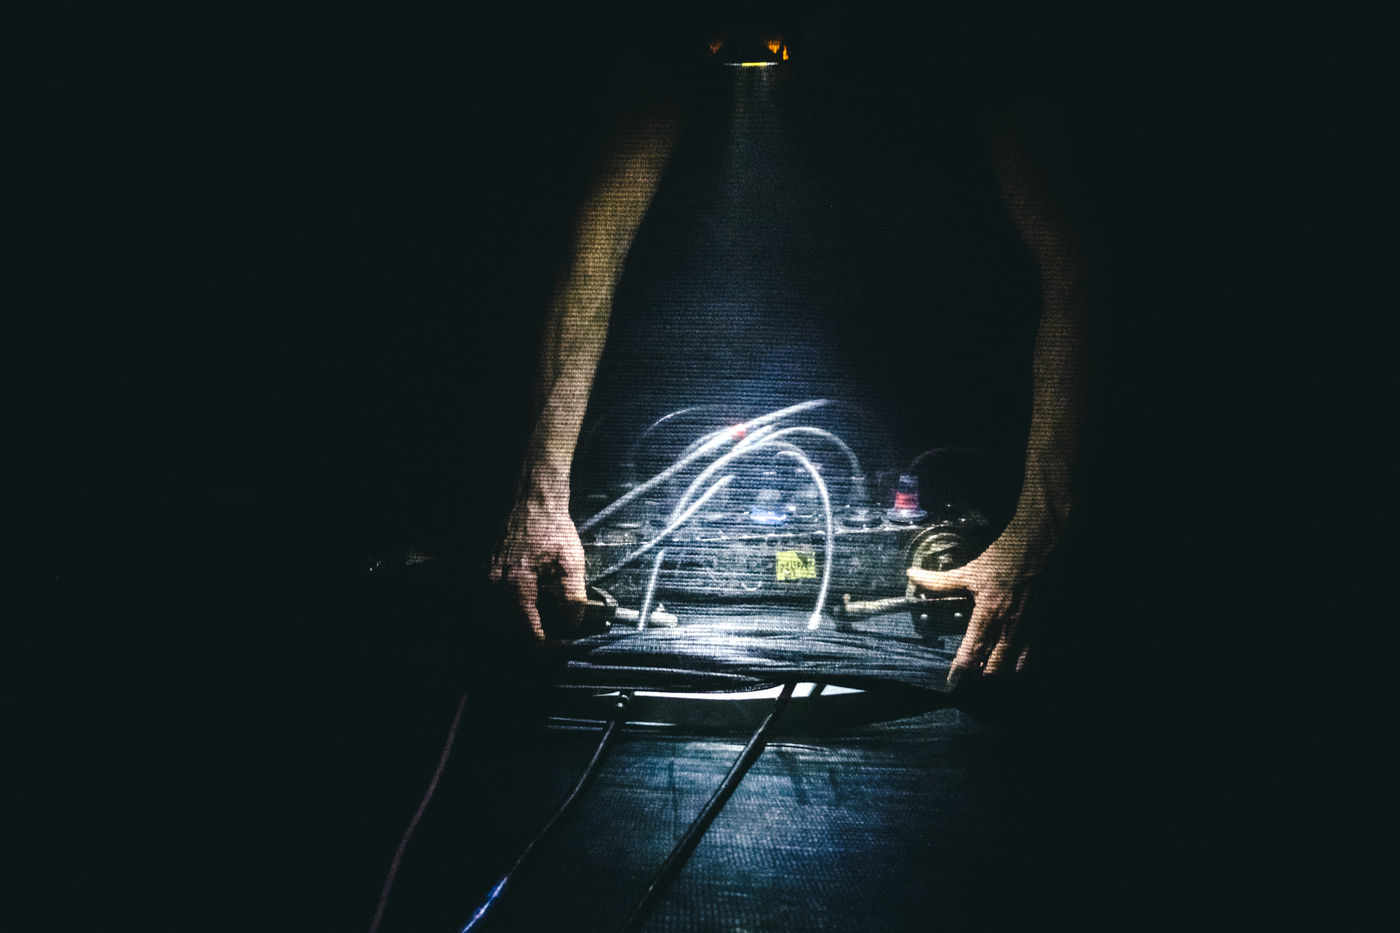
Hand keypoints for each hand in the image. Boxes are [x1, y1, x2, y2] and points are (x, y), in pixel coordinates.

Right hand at [489, 495, 587, 639]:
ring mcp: (478, 576)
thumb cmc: (551, 527)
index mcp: (517, 584)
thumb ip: (573, 597)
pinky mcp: (473, 568)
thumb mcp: (571, 561)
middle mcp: (492, 584)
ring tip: (519, 625)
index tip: (548, 648)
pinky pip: (475, 599)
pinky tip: (504, 606)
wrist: (528, 498)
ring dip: (501, 624)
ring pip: (484, 616)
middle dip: (517, 637)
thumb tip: (572, 623)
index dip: (539, 643)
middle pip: (500, 628)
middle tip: (534, 637)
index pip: (525, 629)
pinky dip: (488, 608)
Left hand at [906, 519, 1051, 685]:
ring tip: (989, 675)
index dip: (960, 672)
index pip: (972, 654)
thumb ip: (940, 581)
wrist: (1040, 545)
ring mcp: (1028, 629)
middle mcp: (1009, 627)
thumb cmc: (1005, 557)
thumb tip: (913, 576)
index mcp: (988, 615)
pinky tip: (1014, 667)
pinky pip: (1033, 656)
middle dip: (981, 678)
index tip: (951, 682)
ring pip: (1015, 668)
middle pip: (994, 670)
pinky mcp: (1043, 626)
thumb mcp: (969, 570)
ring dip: (1001, 674)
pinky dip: (1022, 665)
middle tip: (968, 682)